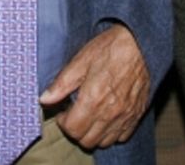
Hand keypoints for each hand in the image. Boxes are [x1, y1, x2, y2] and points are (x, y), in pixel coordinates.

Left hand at [39, 23, 149, 148]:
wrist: (140, 43)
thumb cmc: (111, 48)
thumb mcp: (81, 60)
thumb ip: (61, 83)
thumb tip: (44, 99)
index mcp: (93, 99)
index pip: (72, 129)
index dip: (63, 122)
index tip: (63, 110)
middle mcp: (110, 113)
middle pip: (87, 140)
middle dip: (76, 130)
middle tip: (74, 113)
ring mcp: (125, 116)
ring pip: (104, 142)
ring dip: (93, 134)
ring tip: (89, 115)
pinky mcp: (137, 114)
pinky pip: (122, 136)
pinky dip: (111, 132)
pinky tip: (106, 117)